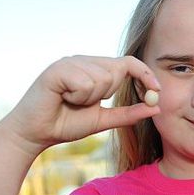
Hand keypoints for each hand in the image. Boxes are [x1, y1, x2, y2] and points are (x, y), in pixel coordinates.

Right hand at [1, 55, 160, 156]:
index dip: (145, 74)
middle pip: (117, 70)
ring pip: (102, 78)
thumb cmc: (67, 124)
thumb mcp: (103, 120)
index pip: (128, 63)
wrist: (35, 134)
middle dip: (107, 94)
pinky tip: (63, 98)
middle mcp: (84, 60)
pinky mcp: (57, 68)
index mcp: (95, 68)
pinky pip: (85, 83)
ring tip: (70, 101)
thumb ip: (128, 114)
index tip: (157, 91)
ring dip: (89, 98)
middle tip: (84, 103)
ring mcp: (70, 61)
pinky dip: (78, 97)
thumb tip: (157, 108)